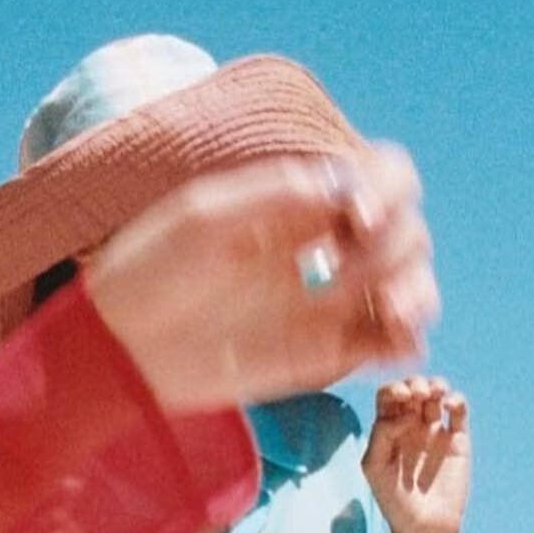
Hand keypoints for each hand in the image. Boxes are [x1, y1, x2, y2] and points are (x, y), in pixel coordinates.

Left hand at [86, 144, 438, 411]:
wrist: (116, 351)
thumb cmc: (147, 274)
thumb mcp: (204, 218)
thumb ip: (278, 194)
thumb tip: (351, 185)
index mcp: (299, 201)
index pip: (381, 177)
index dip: (388, 190)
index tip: (355, 217)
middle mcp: (322, 246)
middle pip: (406, 230)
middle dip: (397, 243)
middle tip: (343, 268)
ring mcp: (325, 302)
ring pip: (409, 286)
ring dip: (416, 291)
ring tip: (393, 313)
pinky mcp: (321, 355)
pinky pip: (385, 346)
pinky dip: (406, 343)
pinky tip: (397, 344)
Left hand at [362, 377, 469, 532]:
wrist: (424, 525)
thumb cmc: (393, 499)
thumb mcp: (374, 466)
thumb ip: (382, 434)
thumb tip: (404, 412)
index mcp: (388, 429)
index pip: (389, 395)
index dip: (394, 388)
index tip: (400, 398)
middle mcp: (411, 425)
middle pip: (413, 388)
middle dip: (414, 383)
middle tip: (416, 395)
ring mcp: (435, 430)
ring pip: (436, 393)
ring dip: (435, 384)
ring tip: (434, 393)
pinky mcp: (457, 439)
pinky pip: (458, 411)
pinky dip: (456, 399)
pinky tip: (450, 404)